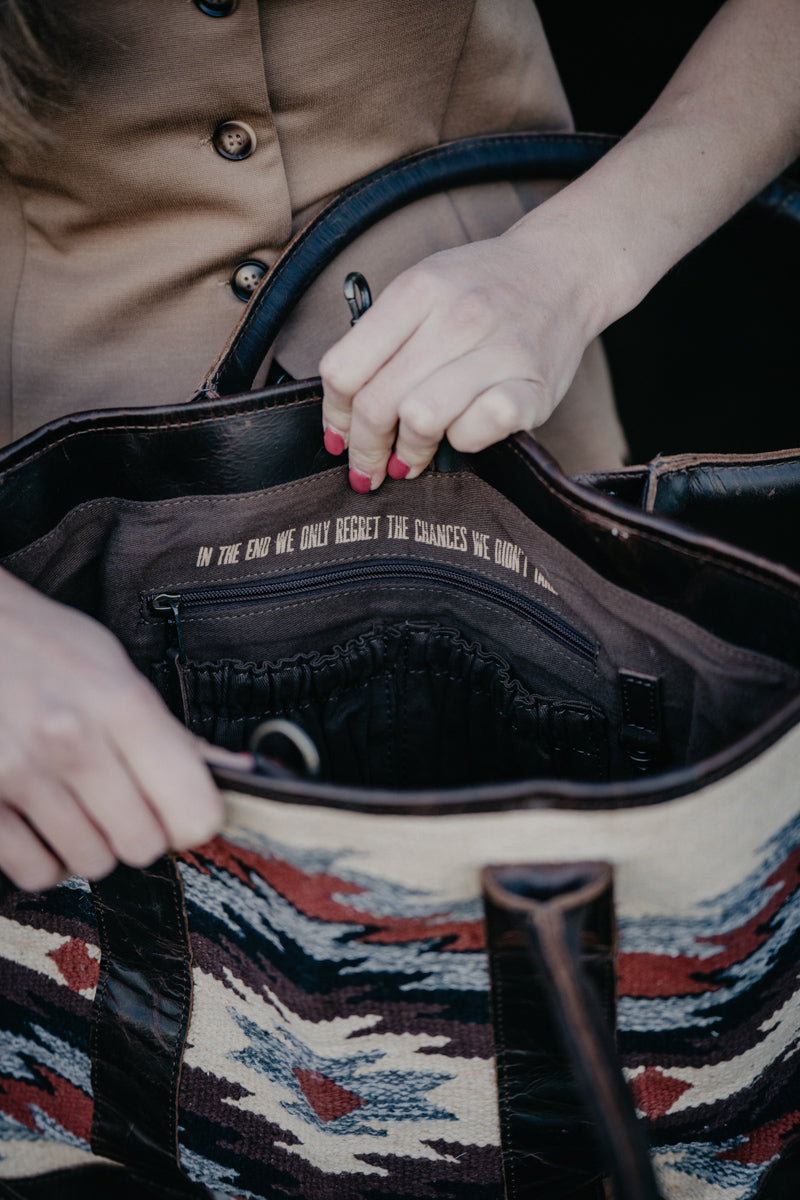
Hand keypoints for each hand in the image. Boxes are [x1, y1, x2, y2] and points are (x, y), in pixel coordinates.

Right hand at [0, 570, 242, 891]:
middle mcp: (73, 741)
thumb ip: (172, 729)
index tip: (180, 807)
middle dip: (141, 832)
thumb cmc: (47, 648)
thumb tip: (236, 770)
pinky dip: (46, 860)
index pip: (193, 809)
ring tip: (80, 807)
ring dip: (93, 845)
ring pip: (92, 863)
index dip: (194, 818)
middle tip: (124, 804)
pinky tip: (45, 825)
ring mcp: (20, 773)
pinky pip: (35, 871)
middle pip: (144, 844)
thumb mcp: (117, 669)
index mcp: (122, 703)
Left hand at [319, 219, 603, 490]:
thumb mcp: (423, 288)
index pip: (344, 370)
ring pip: (421, 419)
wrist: (564, 270)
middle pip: (377, 403)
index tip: (339, 439)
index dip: (335, 416)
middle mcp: (458, 315)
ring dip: (410, 451)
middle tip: (369, 466)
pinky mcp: (533, 387)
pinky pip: (478, 430)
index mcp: (418, 289)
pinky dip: (463, 441)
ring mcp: (499, 350)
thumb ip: (380, 340)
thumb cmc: (483, 289)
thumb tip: (343, 415)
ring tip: (412, 457)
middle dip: (365, 449)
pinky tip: (462, 435)